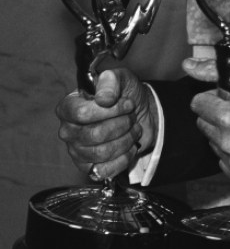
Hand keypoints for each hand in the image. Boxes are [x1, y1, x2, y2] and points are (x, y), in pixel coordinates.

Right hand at [55, 61, 155, 179]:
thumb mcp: (121, 78)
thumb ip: (110, 81)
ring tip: (132, 129)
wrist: (141, 114)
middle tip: (131, 117)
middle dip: (122, 125)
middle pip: (95, 135)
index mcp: (68, 107)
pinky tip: (129, 147)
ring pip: (102, 153)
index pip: (82, 114)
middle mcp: (68, 130)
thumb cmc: (126, 96)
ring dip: (126, 140)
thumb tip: (103, 99)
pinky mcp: (89, 167)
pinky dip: (124, 158)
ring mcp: (76, 150)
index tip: (127, 103)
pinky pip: (105, 170)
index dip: (110, 110)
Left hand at [184, 57, 229, 185]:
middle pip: (203, 124)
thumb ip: (218, 69)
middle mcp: (229, 142)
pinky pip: (224, 162)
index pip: (198, 104)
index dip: (215, 98)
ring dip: (225, 136)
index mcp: (229, 116)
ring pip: (213, 143)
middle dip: (218, 117)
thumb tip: (189, 65)